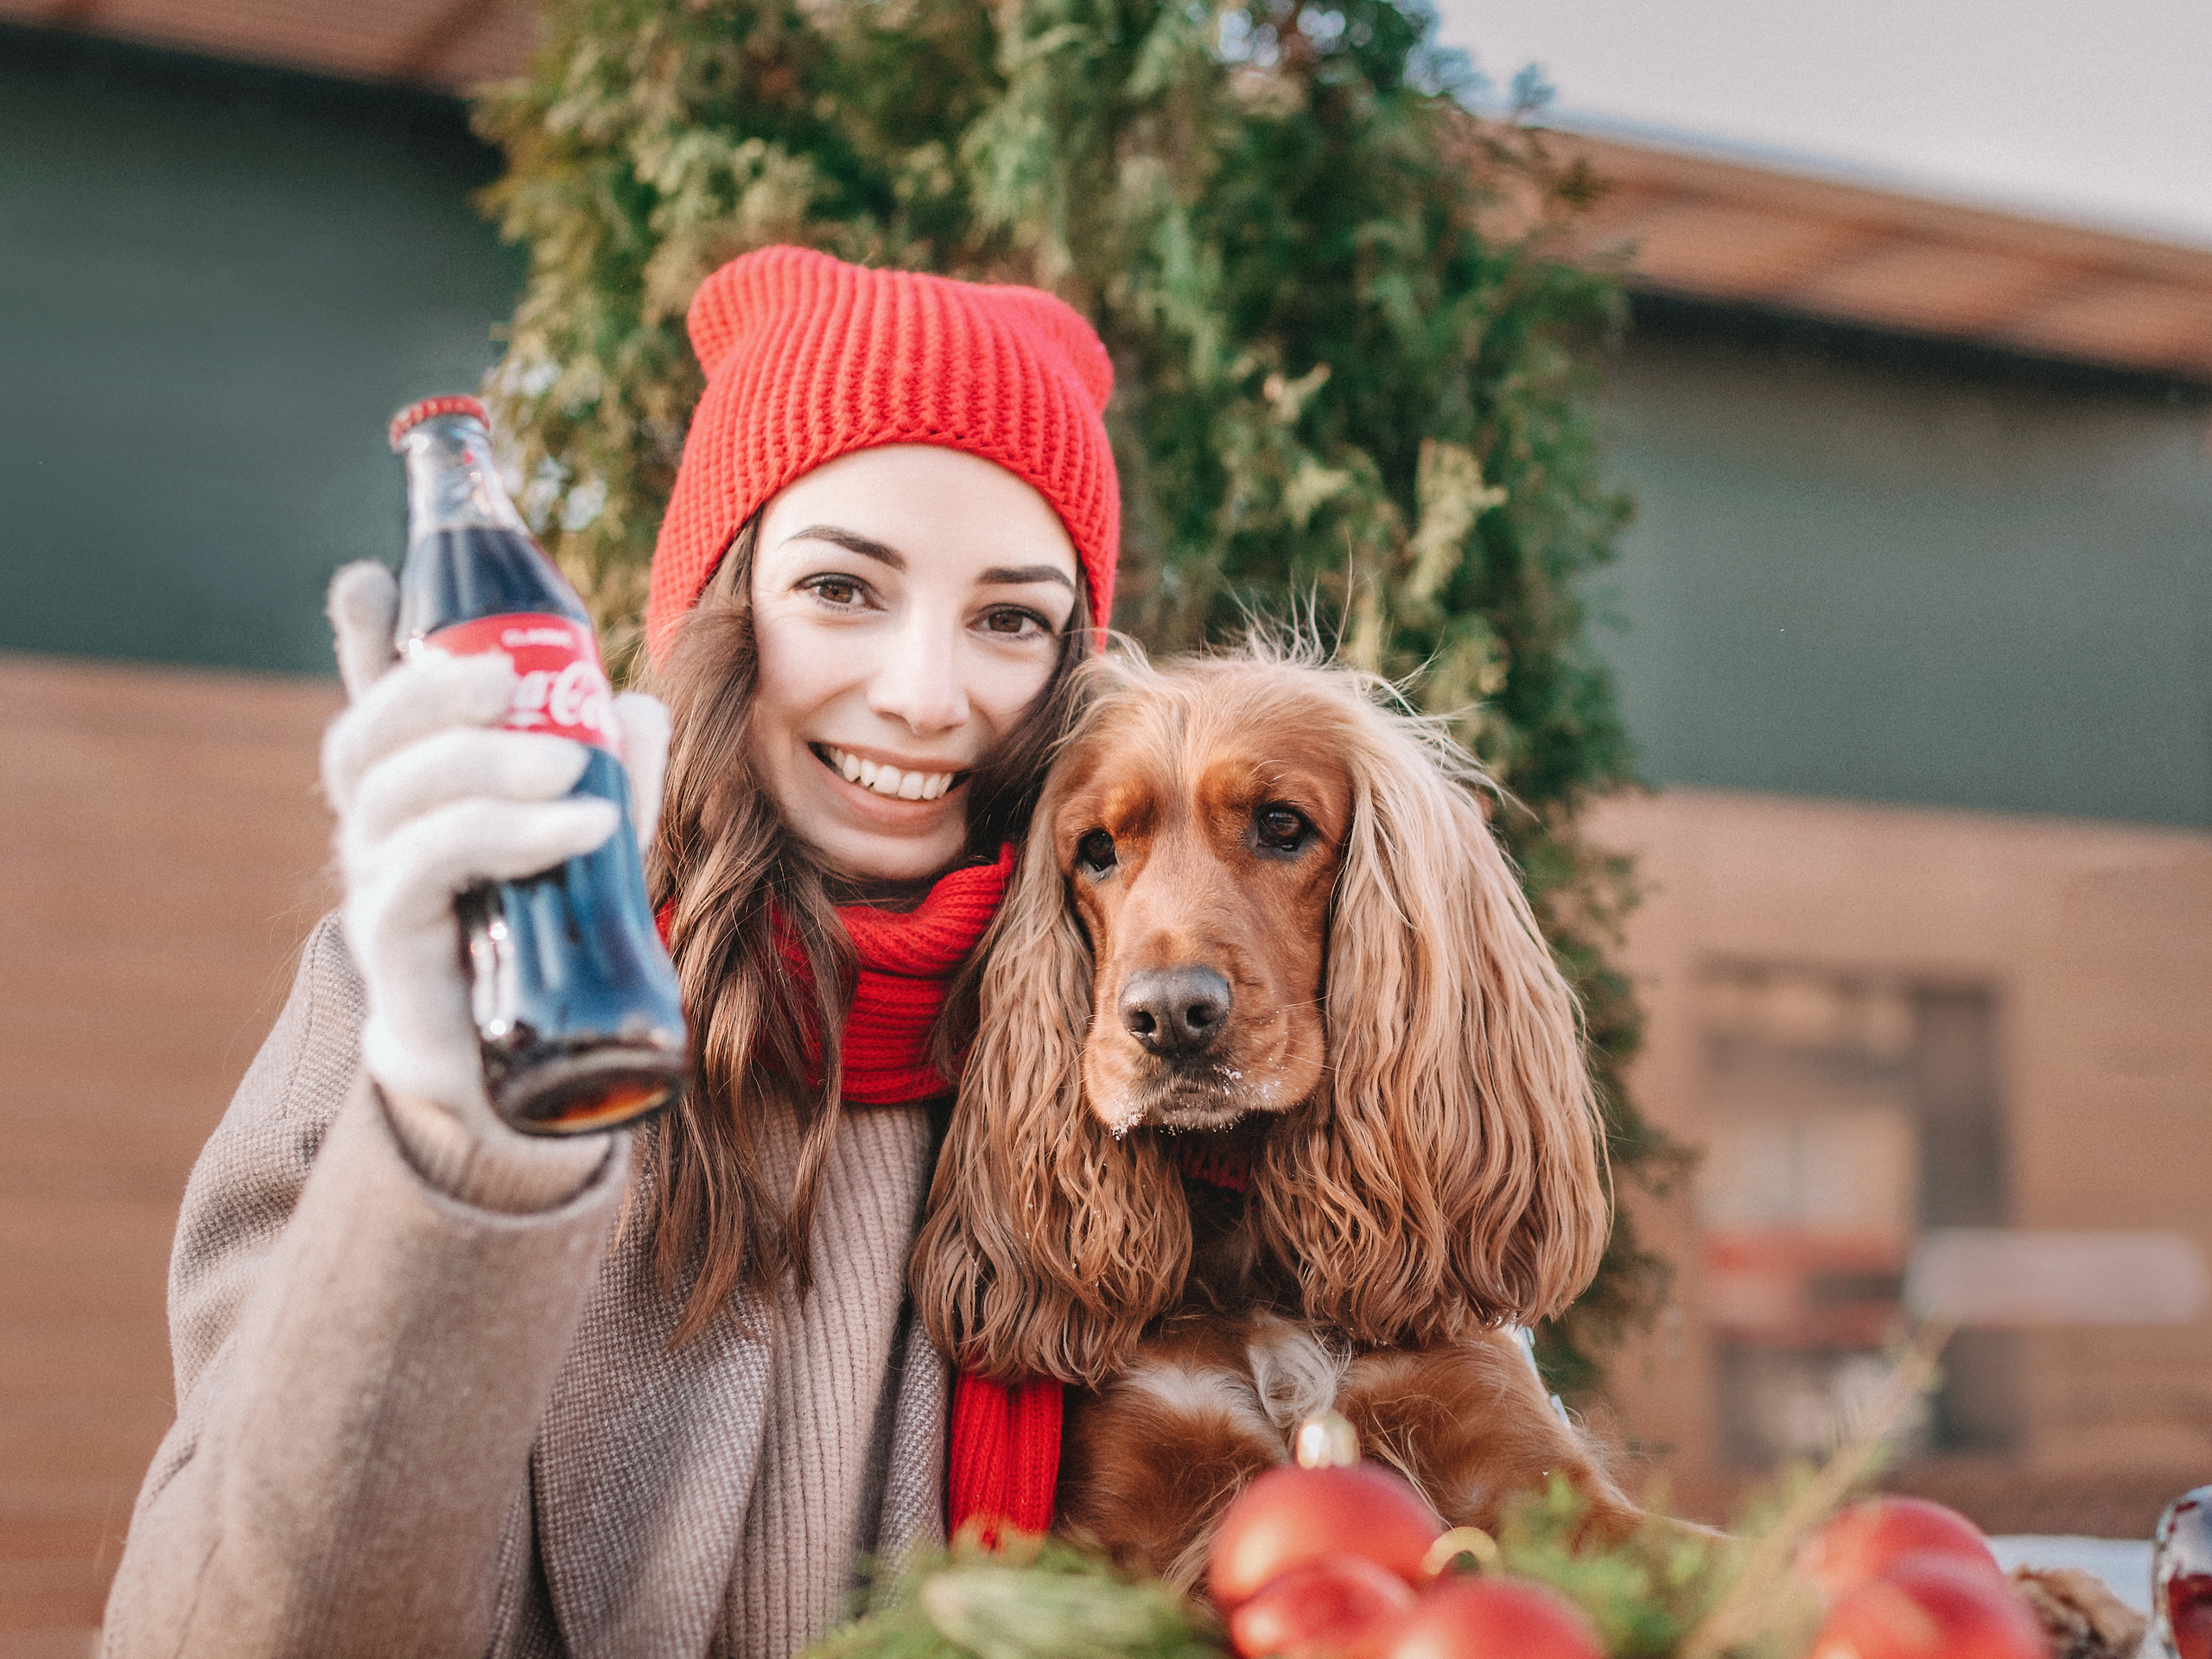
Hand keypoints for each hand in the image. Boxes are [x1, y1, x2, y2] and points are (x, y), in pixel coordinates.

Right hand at [321, 562, 669, 1133]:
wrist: (520, 1053)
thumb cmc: (549, 925)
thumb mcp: (593, 829)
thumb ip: (612, 766)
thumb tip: (636, 702)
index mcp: (419, 776)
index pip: (374, 692)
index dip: (363, 634)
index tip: (372, 578)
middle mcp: (381, 819)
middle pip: (367, 731)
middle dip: (430, 689)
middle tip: (506, 674)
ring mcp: (379, 876)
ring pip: (399, 795)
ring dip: (484, 766)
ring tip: (571, 768)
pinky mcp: (397, 936)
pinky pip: (429, 867)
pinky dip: (504, 834)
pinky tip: (582, 828)